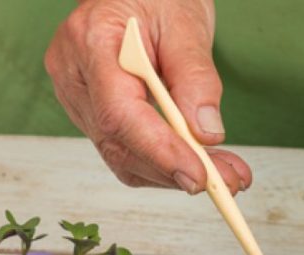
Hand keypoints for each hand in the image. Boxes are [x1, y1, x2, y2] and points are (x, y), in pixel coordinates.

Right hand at [45, 0, 250, 193]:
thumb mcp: (185, 23)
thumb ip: (196, 78)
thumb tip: (206, 134)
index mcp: (90, 42)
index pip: (120, 114)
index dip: (160, 152)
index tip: (198, 176)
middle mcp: (75, 76)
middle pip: (121, 144)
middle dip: (178, 170)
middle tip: (229, 182)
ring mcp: (79, 99)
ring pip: (124, 157)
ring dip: (177, 174)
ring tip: (226, 175)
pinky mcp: (94, 114)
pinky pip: (127, 152)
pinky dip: (166, 165)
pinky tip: (200, 164)